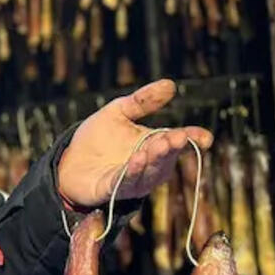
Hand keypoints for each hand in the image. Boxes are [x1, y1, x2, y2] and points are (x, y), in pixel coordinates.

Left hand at [57, 79, 212, 209]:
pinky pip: (124, 183)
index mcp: (154, 145)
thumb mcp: (118, 112)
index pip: (179, 142)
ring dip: (154, 160)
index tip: (205, 137)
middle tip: (175, 138)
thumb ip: (142, 101)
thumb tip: (170, 84)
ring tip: (158, 146)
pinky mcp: (112, 190)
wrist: (69, 160)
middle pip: (165, 158)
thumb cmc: (98, 139)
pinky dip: (132, 173)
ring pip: (148, 172)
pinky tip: (136, 160)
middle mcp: (148, 165)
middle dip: (170, 148)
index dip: (193, 140)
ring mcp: (132, 180)